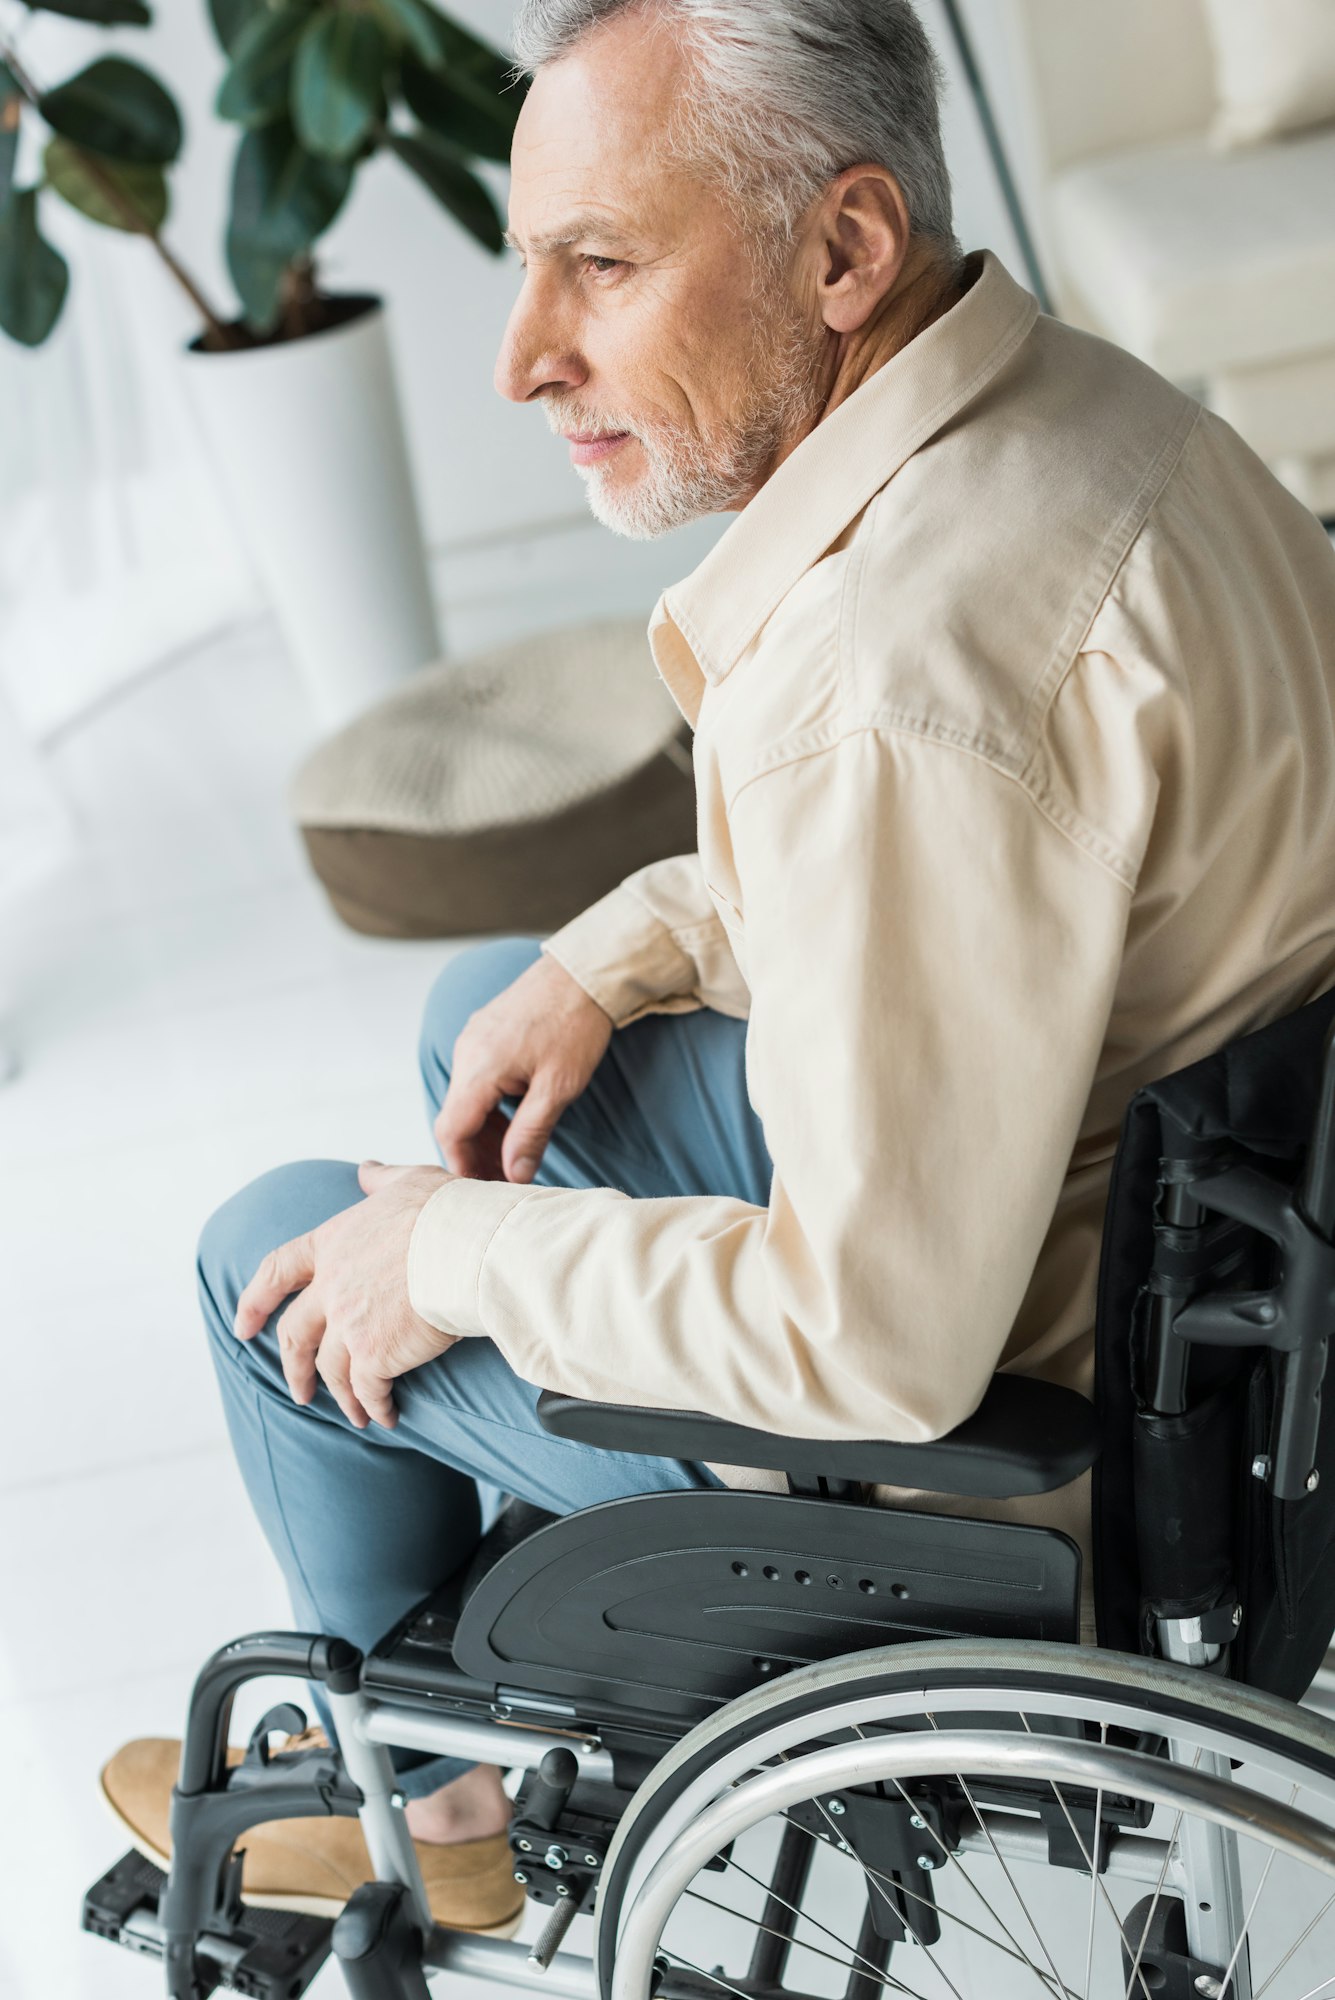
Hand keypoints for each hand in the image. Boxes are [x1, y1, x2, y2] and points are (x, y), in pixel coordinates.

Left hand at [234, 1161, 455, 1429]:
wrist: (471, 1246)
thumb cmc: (448, 1212)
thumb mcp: (408, 1182)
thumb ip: (380, 1181)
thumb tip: (365, 1171)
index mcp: (332, 1242)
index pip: (277, 1272)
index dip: (255, 1301)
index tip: (243, 1326)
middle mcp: (331, 1285)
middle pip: (294, 1334)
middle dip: (292, 1367)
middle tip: (299, 1392)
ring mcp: (349, 1322)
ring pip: (330, 1370)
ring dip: (341, 1397)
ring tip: (357, 1415)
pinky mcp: (375, 1354)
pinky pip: (367, 1390)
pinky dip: (374, 1406)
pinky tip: (387, 1416)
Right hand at [436, 953, 612, 1183]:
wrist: (583, 971)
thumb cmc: (576, 1025)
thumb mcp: (559, 1087)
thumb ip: (531, 1133)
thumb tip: (514, 1175)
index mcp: (479, 1067)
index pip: (451, 1130)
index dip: (462, 1165)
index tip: (482, 1190)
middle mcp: (467, 1052)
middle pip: (455, 1117)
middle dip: (474, 1153)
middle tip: (502, 1181)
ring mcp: (474, 1040)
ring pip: (466, 1099)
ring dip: (483, 1131)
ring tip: (512, 1157)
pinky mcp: (486, 1034)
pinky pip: (476, 1079)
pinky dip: (489, 1107)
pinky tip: (514, 1120)